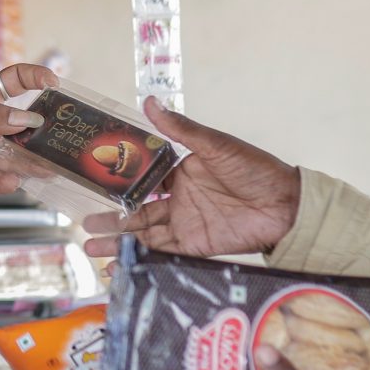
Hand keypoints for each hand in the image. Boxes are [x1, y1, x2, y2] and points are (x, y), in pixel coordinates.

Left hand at [0, 64, 57, 201]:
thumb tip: (26, 119)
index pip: (15, 83)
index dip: (35, 78)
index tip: (55, 82)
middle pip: (24, 127)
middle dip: (43, 131)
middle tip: (62, 136)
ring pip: (17, 158)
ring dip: (33, 161)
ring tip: (49, 165)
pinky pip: (0, 181)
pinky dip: (9, 182)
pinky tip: (14, 180)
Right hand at [81, 99, 301, 257]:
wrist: (286, 205)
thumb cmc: (255, 168)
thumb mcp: (215, 145)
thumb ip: (181, 129)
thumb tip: (150, 102)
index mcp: (180, 171)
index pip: (142, 176)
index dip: (117, 181)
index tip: (92, 182)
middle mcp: (178, 198)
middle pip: (136, 209)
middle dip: (110, 217)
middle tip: (83, 223)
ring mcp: (185, 223)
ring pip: (142, 233)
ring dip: (117, 240)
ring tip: (89, 246)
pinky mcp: (195, 246)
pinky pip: (161, 254)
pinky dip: (139, 260)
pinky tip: (118, 266)